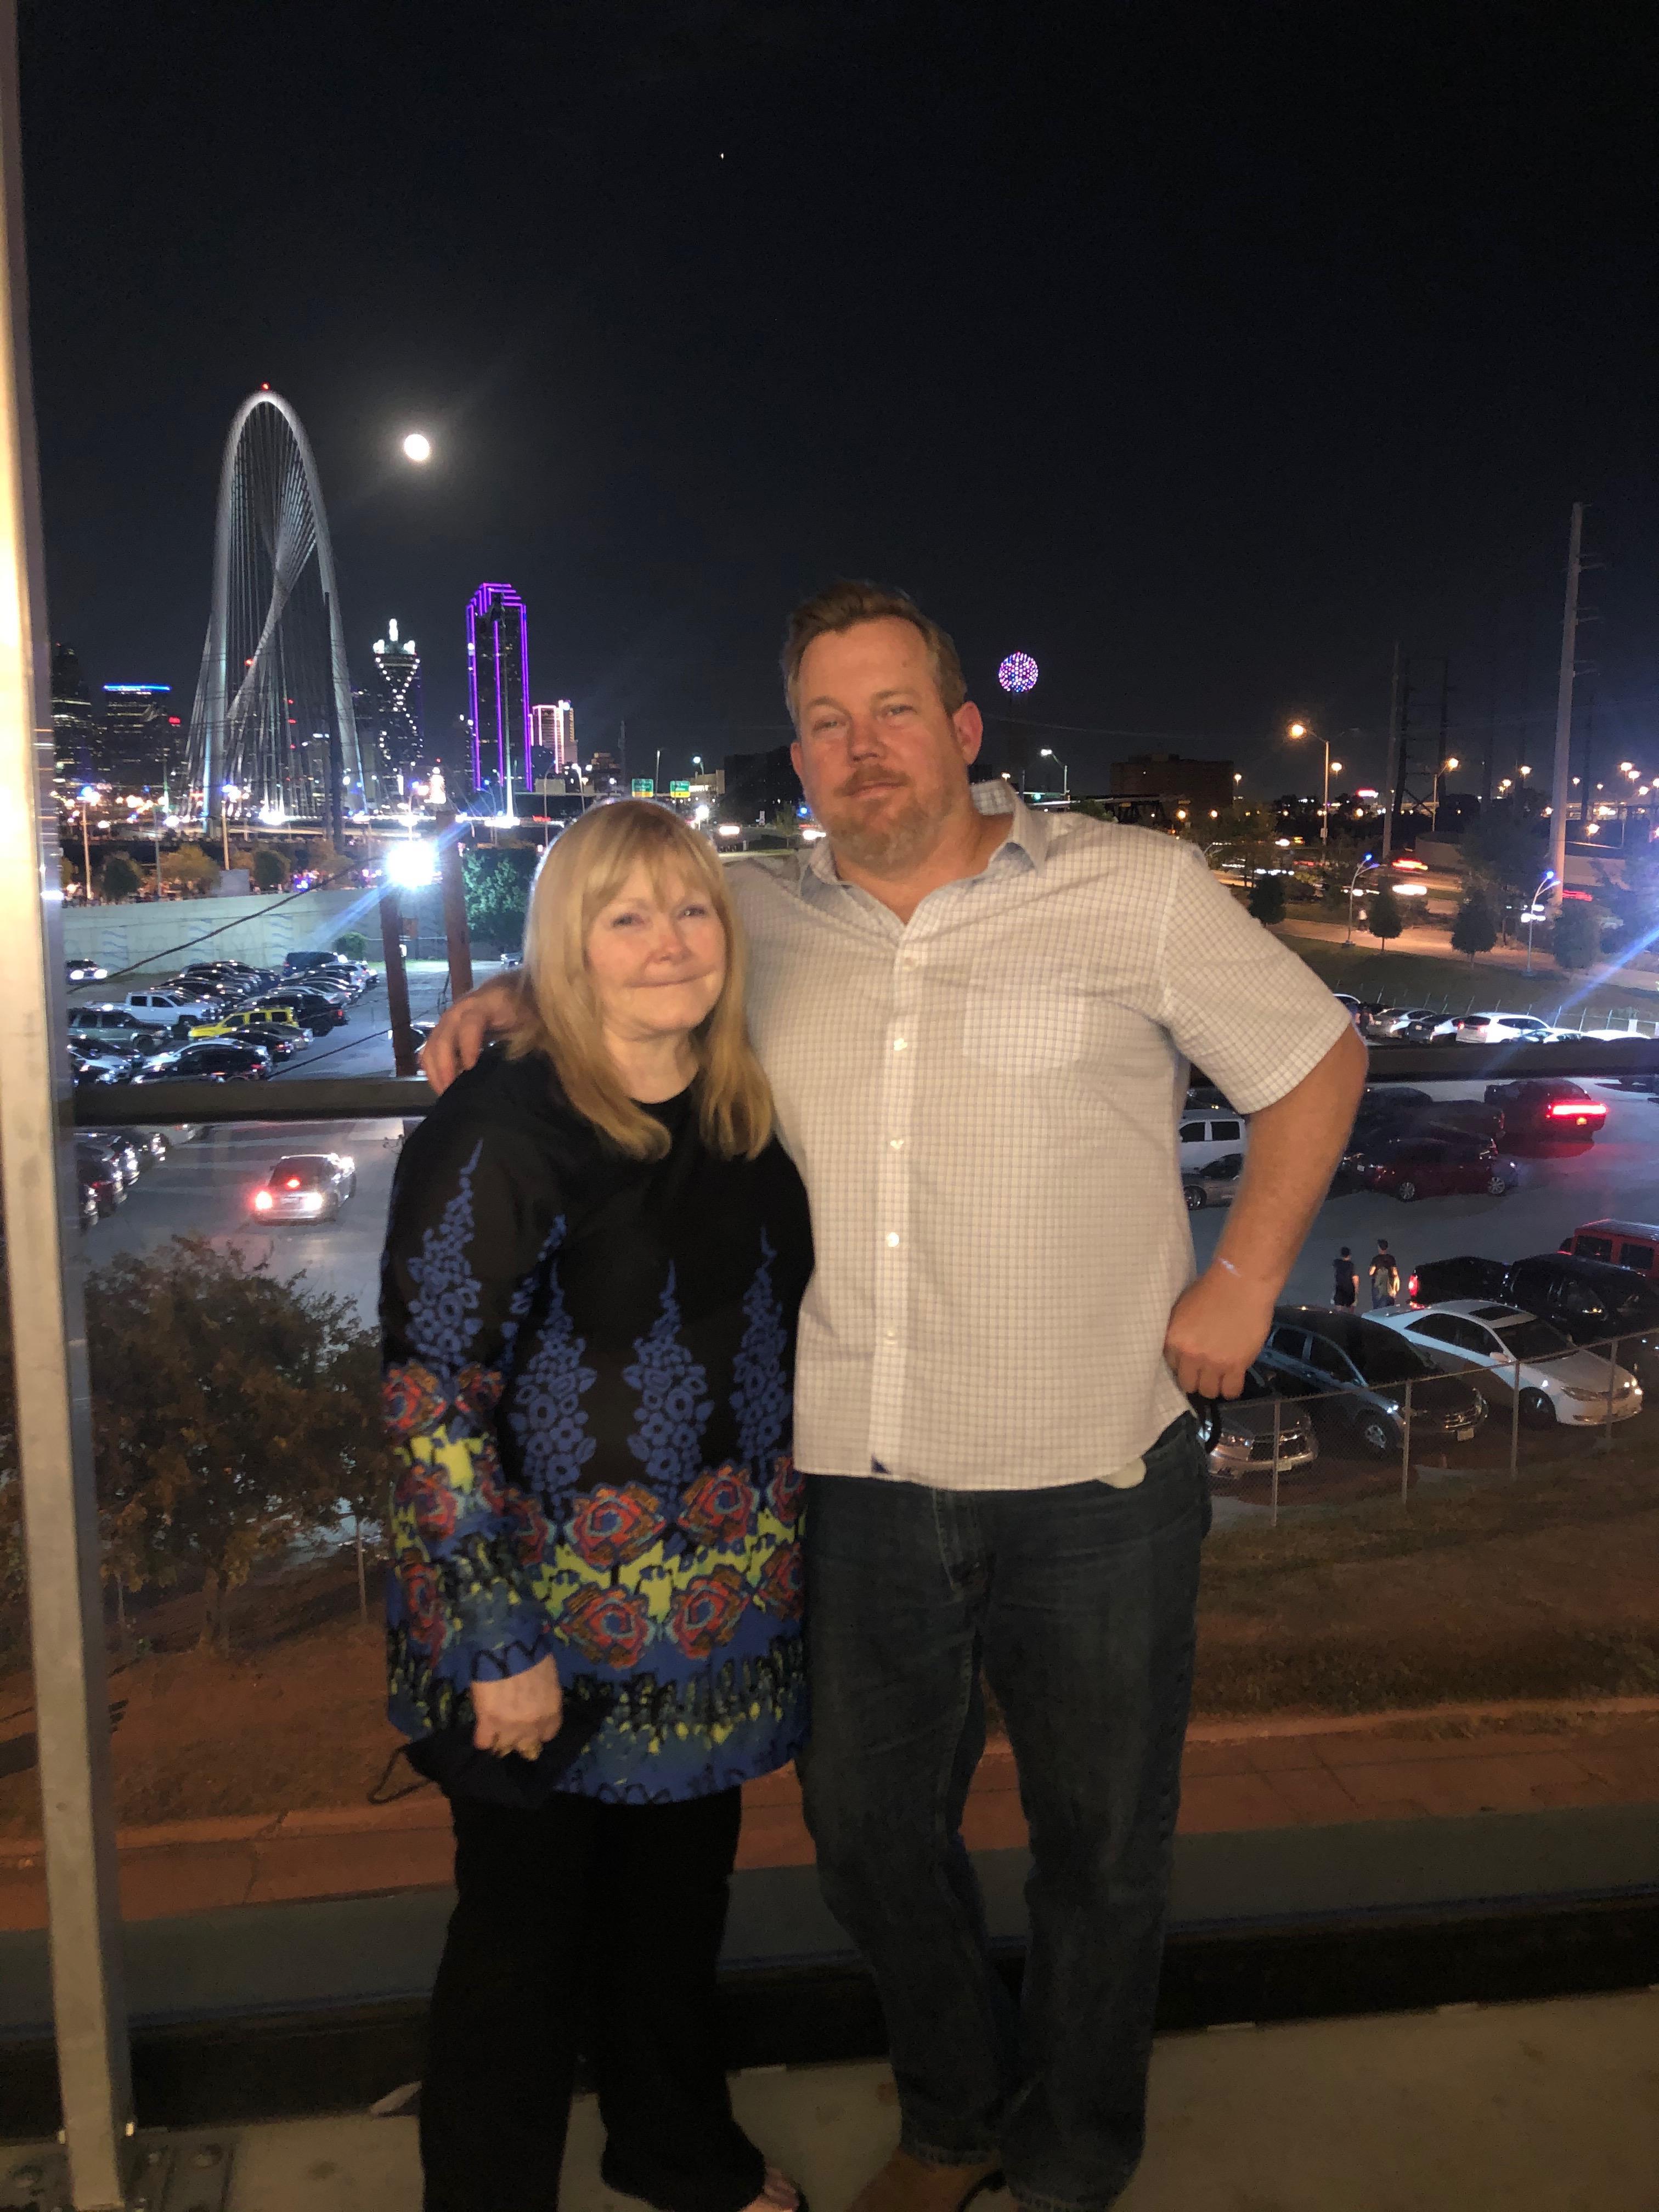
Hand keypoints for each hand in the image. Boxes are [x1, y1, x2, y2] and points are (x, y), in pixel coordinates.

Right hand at [419, 975, 523, 1094]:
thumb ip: (526, 1036)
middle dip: (444, 1065)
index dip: (468, 1045)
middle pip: (443, 1035)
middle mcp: (462, 1008)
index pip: (471, 1022)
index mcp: (487, 1002)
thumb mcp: (532, 1018)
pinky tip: (441, 1084)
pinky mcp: (447, 1029)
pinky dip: (431, 1067)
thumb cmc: (528, 1006)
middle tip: (452, 1091)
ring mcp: (451, 1018)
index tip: (470, 1068)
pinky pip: (430, 1048)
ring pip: (432, 1044)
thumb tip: (521, 1063)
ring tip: (446, 1093)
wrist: (518, 988)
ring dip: (435, 1070)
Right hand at [472, 1655, 563, 1761]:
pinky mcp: (487, 1723)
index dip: (538, 1730)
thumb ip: (545, 1697)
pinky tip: (482, 1730)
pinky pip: (484, 1742)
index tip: (531, 1724)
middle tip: (512, 1727)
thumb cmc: (531, 1654)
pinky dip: (483, 1738)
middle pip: (526, 1746)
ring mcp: (510, 1727)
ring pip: (505, 1746)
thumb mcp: (548, 1677)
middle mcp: (533, 1725)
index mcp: (551, 1712)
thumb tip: (537, 1701)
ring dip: (500, 1739)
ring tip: (495, 1729)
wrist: (508, 1646)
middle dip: (520, 1738)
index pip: (547, 1735)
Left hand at [1163, 1262, 1276, 1401]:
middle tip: (1206, 1370)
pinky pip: (1231, 1391)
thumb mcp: (1181, 1311)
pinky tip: (1233, 1379)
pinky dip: (1231, 1388)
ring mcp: (1213, 1363)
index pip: (1172, 1366)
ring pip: (1209, 1391)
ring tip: (1221, 1376)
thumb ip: (1178, 1333)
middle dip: (1196, 1379)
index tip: (1191, 1361)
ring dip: (1214, 1385)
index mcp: (1173, 1340)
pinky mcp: (1236, 1365)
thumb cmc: (1210, 1290)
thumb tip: (1179, 1348)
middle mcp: (1190, 1356)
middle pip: (1188, 1384)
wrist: (1240, 1284)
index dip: (1183, 1364)